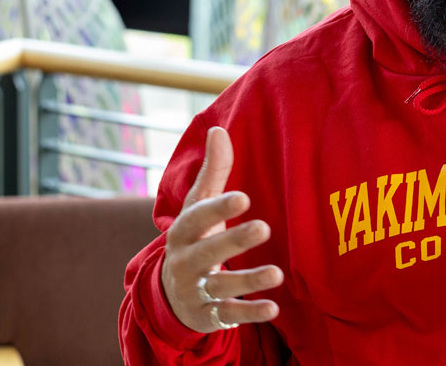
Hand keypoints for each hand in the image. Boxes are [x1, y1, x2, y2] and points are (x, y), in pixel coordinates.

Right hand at [161, 126, 283, 332]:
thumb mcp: (198, 207)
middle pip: (207, 252)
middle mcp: (185, 261)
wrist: (168, 292)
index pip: (198, 217)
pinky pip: (229, 315)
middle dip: (233, 241)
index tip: (243, 197)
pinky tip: (274, 308)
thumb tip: (218, 129)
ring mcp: (196, 290)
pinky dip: (250, 313)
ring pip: (221, 286)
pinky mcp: (208, 314)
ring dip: (248, 280)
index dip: (218, 208)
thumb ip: (212, 172)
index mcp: (183, 231)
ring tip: (277, 273)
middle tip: (263, 227)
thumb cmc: (193, 237)